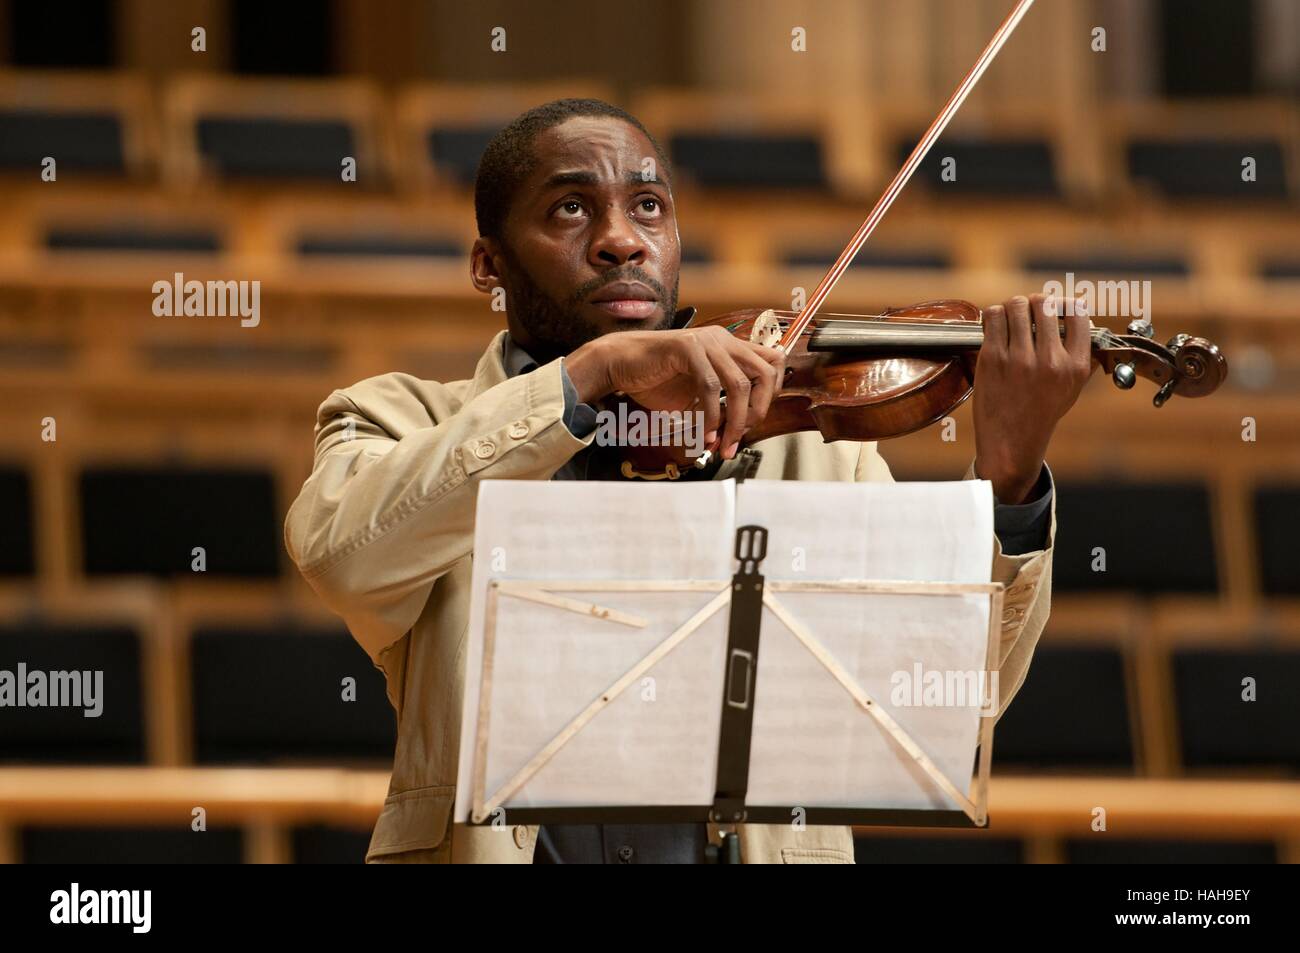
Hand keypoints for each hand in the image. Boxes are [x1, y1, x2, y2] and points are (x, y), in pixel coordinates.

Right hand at [565, 326, 785, 459]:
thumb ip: (723, 403)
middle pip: (765, 373)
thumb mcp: (698, 394)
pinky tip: (703, 432)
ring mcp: (705, 342)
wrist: (619, 366)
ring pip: (739, 384)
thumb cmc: (655, 379)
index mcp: (729, 347)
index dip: (771, 394)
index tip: (755, 421)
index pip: (772, 363)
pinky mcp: (686, 348)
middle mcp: (722, 340)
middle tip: (740, 437)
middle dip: (758, 412)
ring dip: (734, 422)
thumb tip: (741, 429)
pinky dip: (710, 416)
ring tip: (721, 443)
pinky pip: (710, 387)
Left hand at [973, 294, 1094, 502]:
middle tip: (1029, 312)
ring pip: (1017, 305)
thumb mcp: (1072, 389)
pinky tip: (996, 325)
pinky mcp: (993, 358)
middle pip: (1044, 304)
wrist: (1011, 442)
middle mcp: (1050, 360)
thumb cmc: (1041, 413)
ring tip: (1011, 317)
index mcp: (1076, 365)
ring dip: (1013, 306)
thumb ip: (1082, 358)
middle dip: (1036, 303)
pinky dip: (994, 315)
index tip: (1057, 307)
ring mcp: (1020, 358)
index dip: (1065, 304)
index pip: (1078, 313)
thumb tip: (1088, 328)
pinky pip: (993, 317)